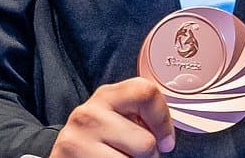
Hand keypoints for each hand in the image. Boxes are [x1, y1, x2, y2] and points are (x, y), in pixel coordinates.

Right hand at [52, 78, 175, 156]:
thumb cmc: (98, 142)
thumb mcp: (116, 120)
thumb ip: (139, 117)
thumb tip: (167, 135)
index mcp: (107, 95)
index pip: (147, 93)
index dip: (164, 121)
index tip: (166, 141)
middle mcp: (89, 113)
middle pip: (146, 142)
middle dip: (147, 156)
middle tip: (132, 155)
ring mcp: (78, 140)